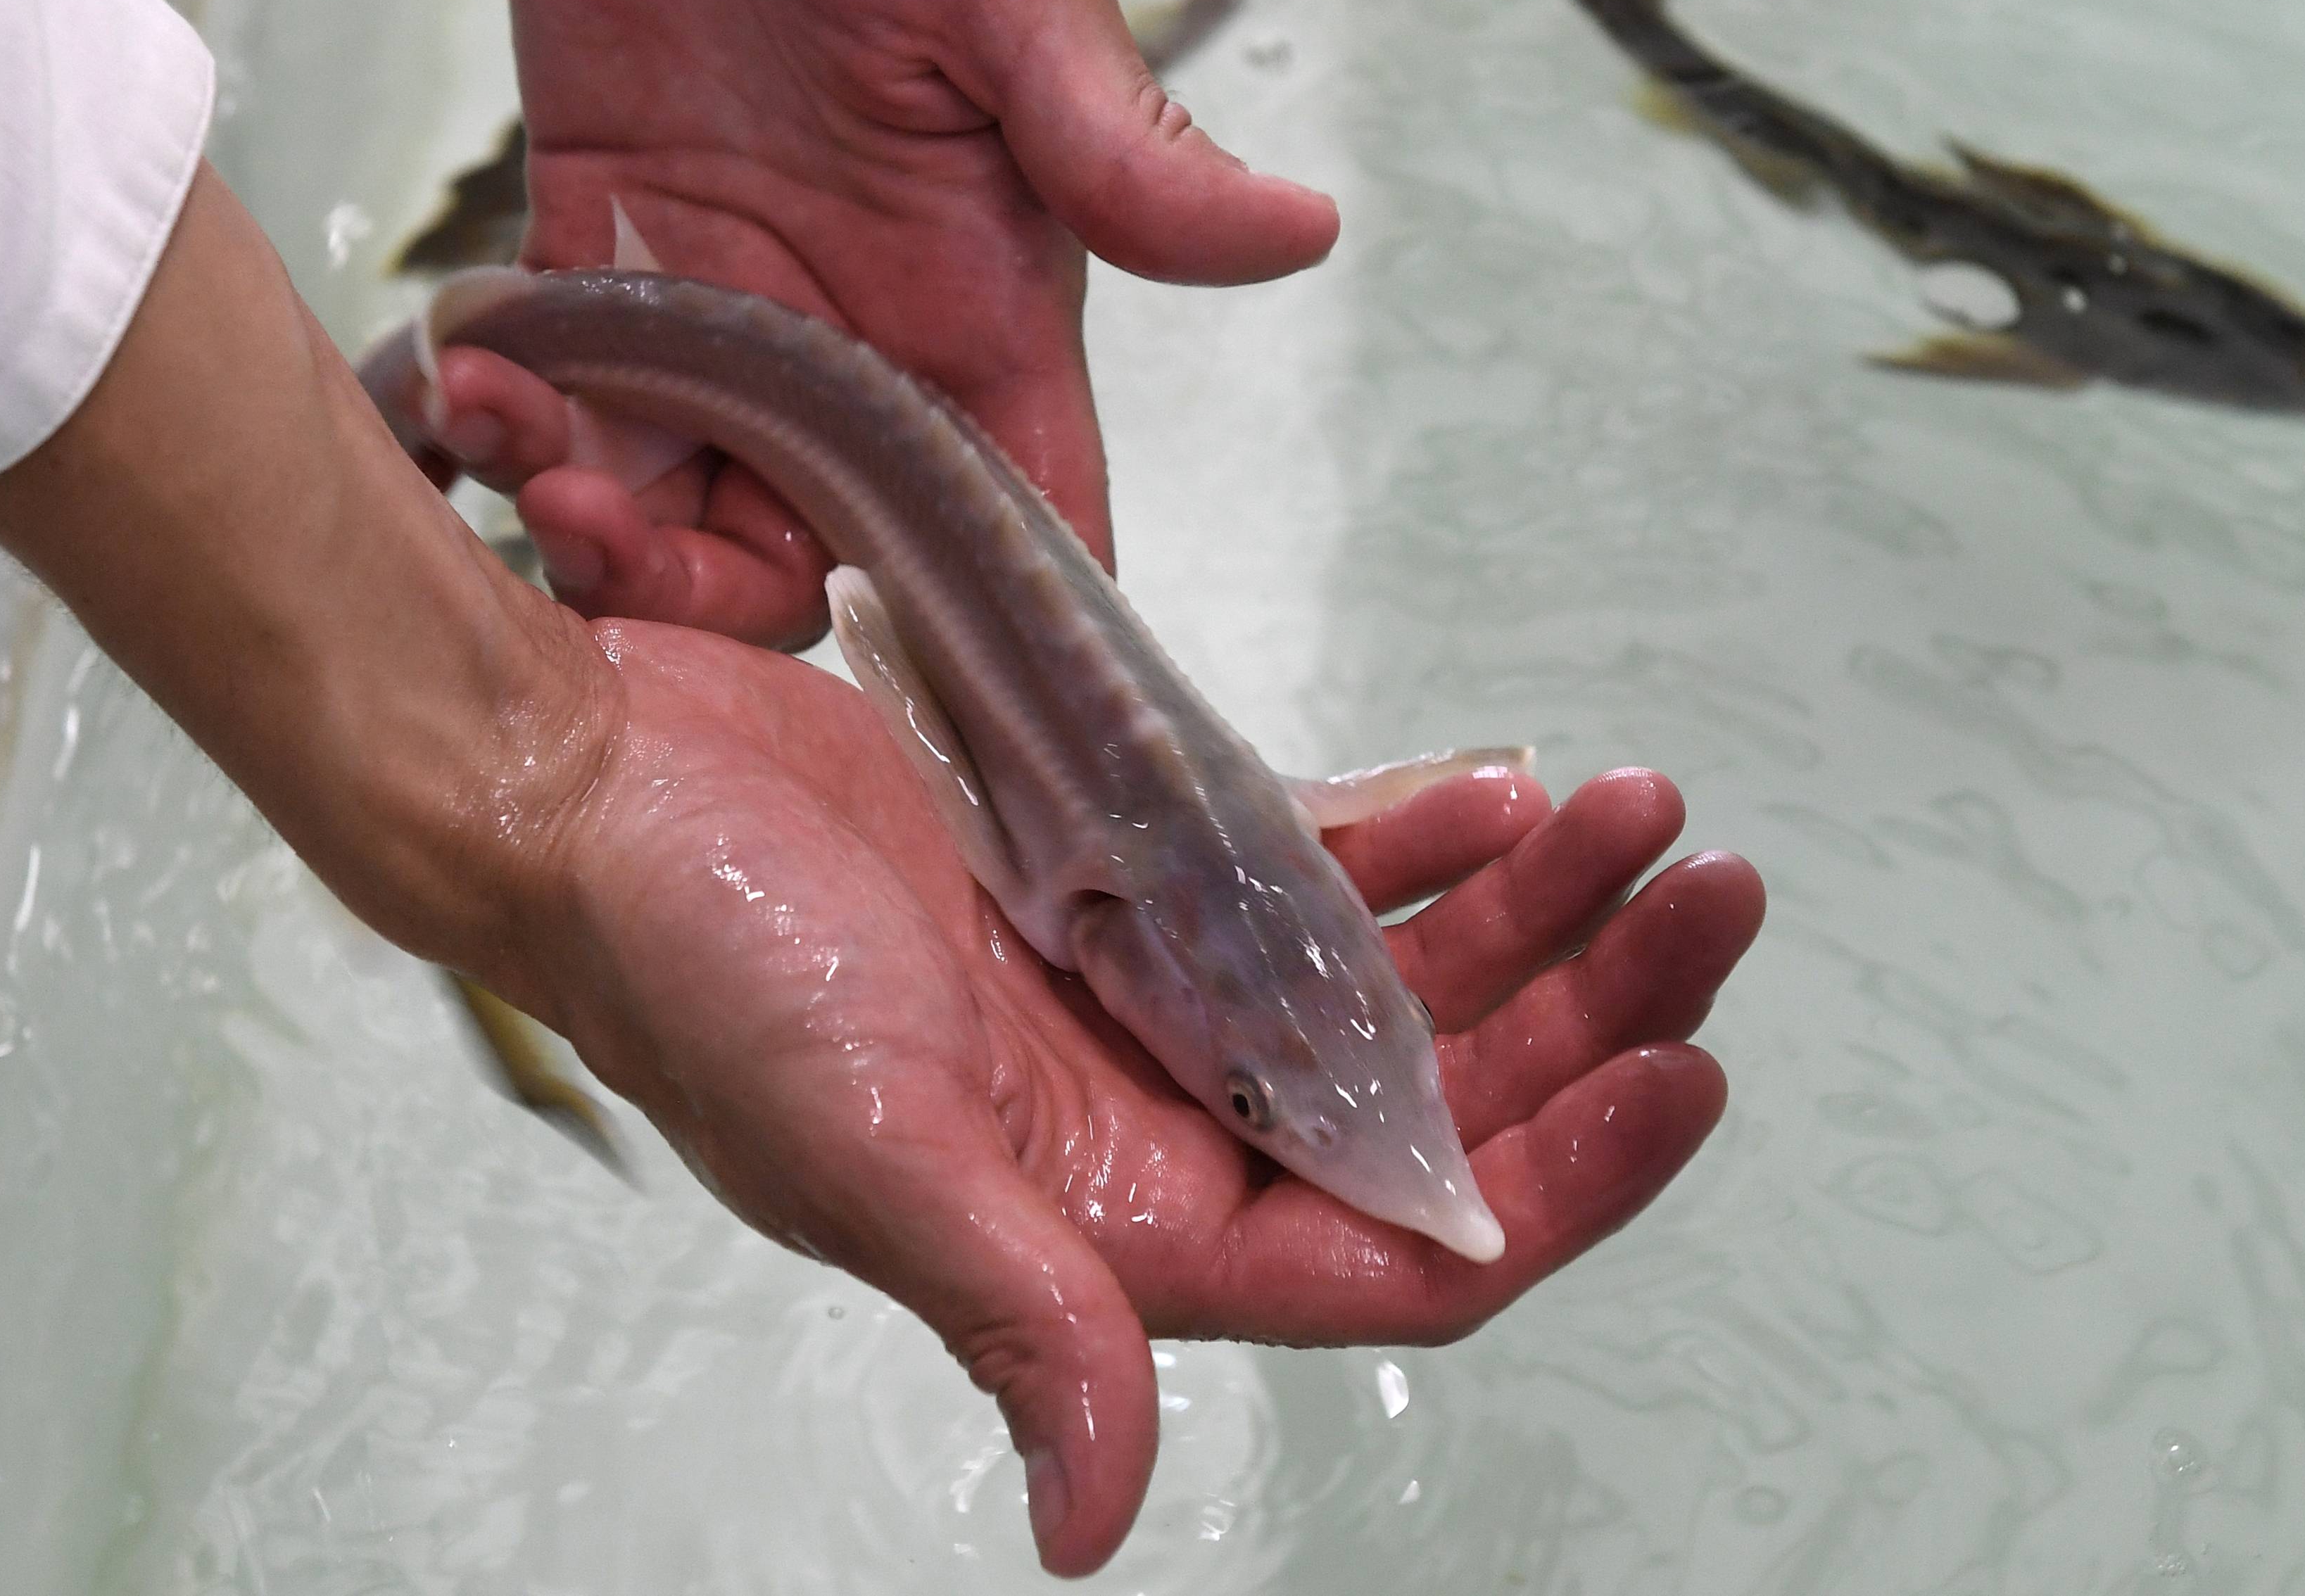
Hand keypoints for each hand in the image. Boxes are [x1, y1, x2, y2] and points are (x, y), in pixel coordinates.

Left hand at [433, 0, 1337, 645]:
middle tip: (605, 542)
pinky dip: (510, 427)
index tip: (905, 696)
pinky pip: (565, 395)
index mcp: (979, 305)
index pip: (1019, 524)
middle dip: (711, 601)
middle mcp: (861, 333)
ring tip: (512, 445)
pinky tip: (464, 382)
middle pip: (815, 560)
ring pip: (673, 505)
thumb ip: (1125, 141)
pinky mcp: (610, 235)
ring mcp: (732, 297)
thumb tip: (1303, 235)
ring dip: (590, 531)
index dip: (985, 643)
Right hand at [519, 620, 1760, 1576]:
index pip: (1401, 1247)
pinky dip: (1412, 835)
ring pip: (1397, 979)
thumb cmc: (696, 967)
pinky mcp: (1125, 874)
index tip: (1688, 1070)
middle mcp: (1158, 1124)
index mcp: (1118, 1224)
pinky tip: (1498, 788)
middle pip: (1436, 1099)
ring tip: (1644, 813)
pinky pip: (1310, 870)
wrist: (595, 783)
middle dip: (1589, 1005)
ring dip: (1529, 903)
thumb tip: (1094, 1525)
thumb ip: (1018, 1313)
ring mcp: (1152, 995)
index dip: (1564, 1178)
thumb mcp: (868, 1146)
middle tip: (1709, 895)